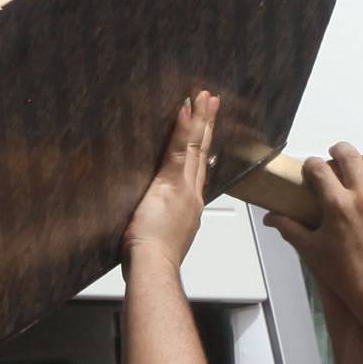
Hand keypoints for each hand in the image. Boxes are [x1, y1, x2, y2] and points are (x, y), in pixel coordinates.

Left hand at [122, 90, 216, 271]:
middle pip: (203, 153)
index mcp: (190, 206)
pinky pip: (179, 150)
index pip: (200, 169)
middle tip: (212, 101)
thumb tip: (150, 221)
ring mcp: (184, 187)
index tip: (207, 129)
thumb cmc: (151, 260)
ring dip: (200, 119)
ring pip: (196, 147)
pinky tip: (186, 108)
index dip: (204, 146)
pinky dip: (184, 128)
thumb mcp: (161, 237)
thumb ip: (160, 223)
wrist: (153, 267)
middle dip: (207, 125)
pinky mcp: (171, 183)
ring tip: (203, 96)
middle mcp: (193, 194)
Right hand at [269, 143, 362, 340]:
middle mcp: (362, 198)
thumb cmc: (341, 272)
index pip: (320, 169)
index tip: (310, 168)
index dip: (311, 164)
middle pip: (351, 157)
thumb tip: (269, 217)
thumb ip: (288, 228)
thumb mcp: (310, 250)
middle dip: (339, 150)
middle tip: (334, 153)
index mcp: (337, 205)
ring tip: (362, 162)